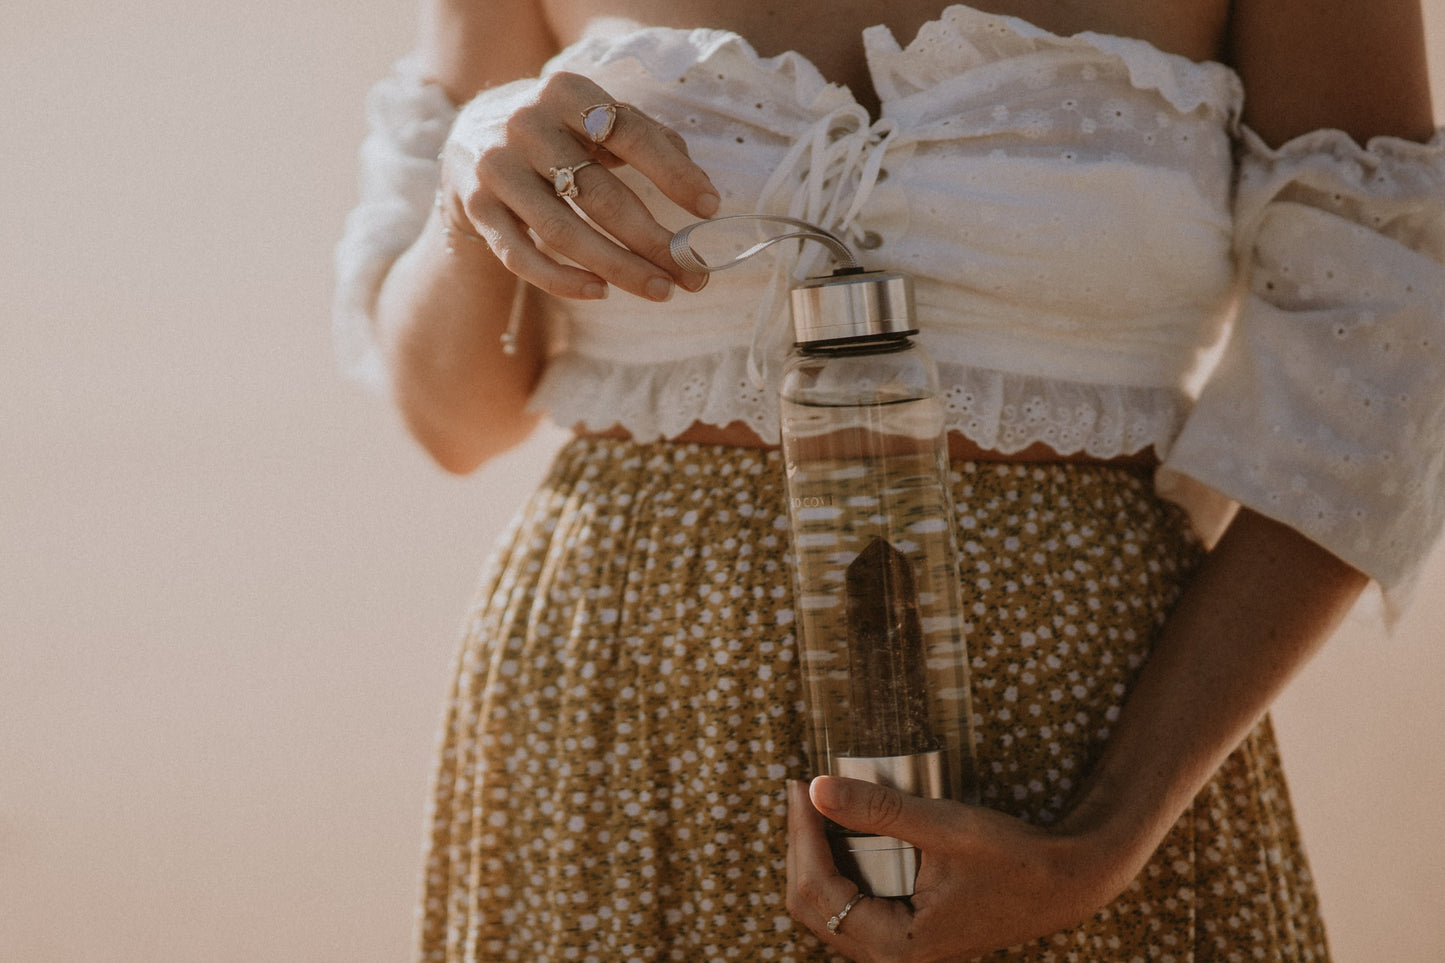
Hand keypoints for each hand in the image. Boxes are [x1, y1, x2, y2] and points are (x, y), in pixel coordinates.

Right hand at [440, 71, 719, 302]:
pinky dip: (563, 280)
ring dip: (619, 268)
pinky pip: (522, 257)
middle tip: (693, 273)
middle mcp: (526, 125)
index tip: (710, 208)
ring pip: (565, 233)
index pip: (630, 133)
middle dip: (653, 241)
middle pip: (601, 195)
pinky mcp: (475, 207)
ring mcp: (496, 168)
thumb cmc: (559, 132)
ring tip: (660, 290)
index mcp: (566, 92)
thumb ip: (650, 139)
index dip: (674, 173)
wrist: (470, 138)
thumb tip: (700, 188)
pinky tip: (600, 292)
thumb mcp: (599, 120)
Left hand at [786, 777, 1140, 961]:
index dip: (801, 834)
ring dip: (813, 855)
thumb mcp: (945, 827)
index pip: (819, 890)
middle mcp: (890, 957)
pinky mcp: (903, 932)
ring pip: (826, 905)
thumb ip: (879, 810)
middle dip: (800, 844)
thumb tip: (817, 788)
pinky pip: (849, 903)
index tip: (799, 786)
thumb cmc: (1014, 860)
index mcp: (897, 944)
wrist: (1064, 883)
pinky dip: (837, 865)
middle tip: (800, 790)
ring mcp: (895, 948)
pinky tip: (839, 830)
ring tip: (813, 805)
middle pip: (811, 902)